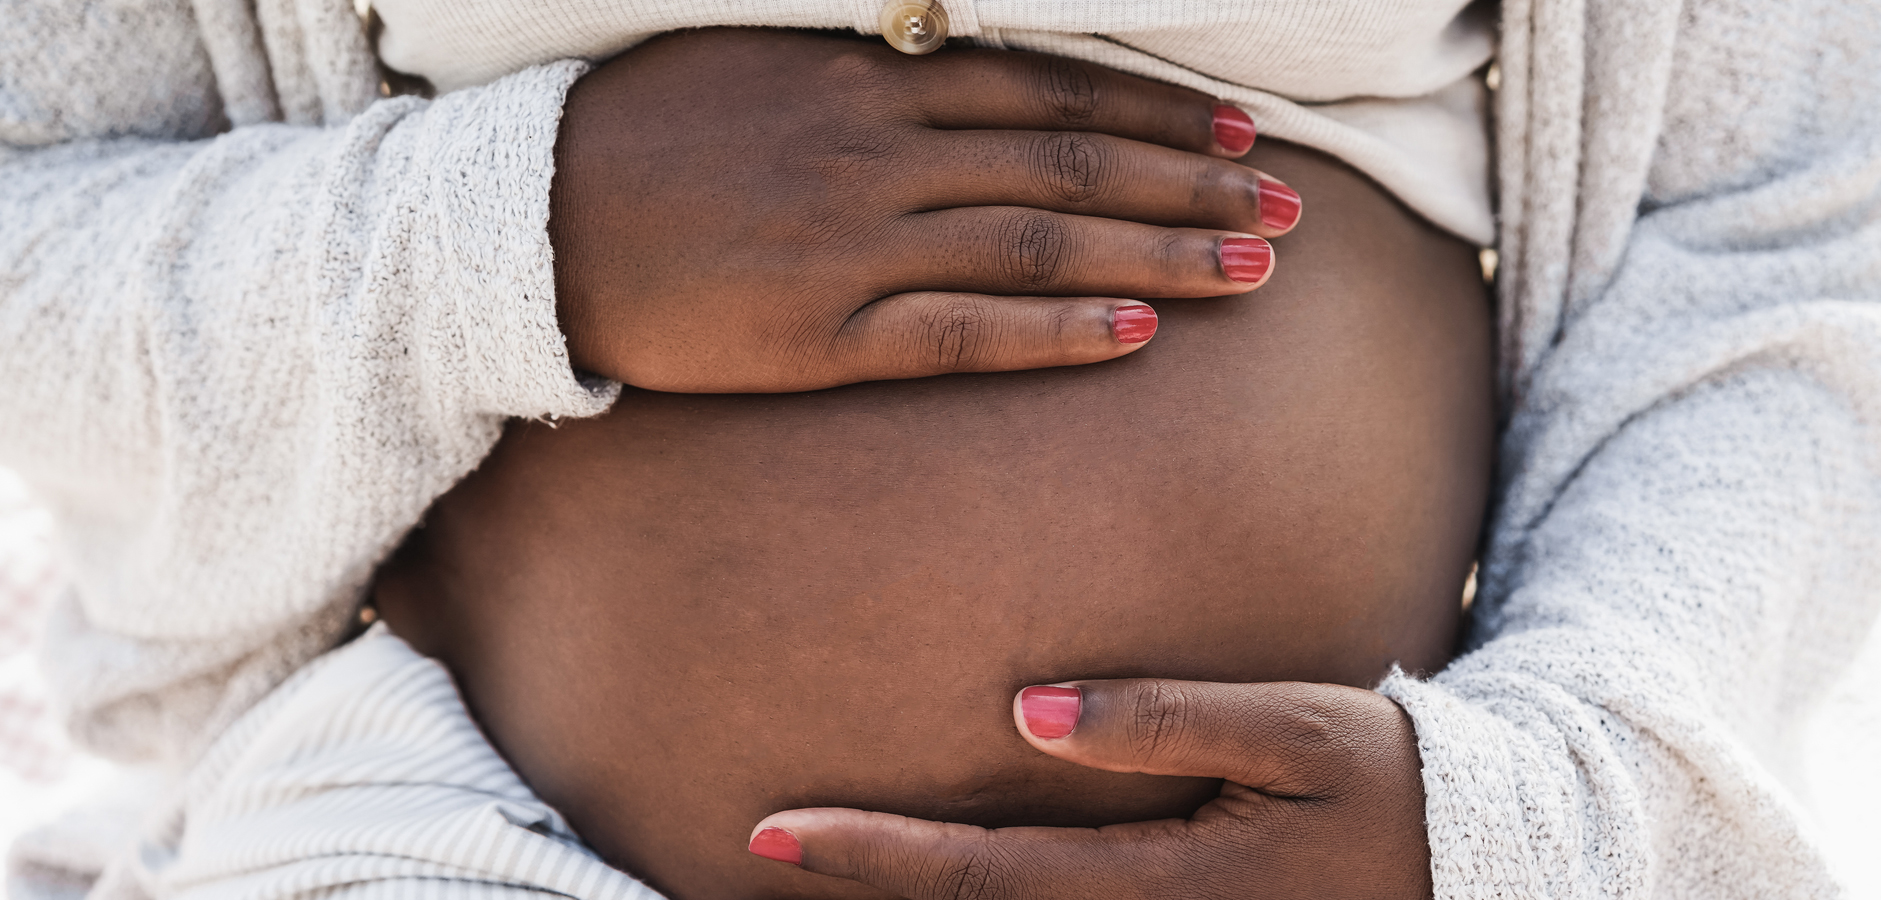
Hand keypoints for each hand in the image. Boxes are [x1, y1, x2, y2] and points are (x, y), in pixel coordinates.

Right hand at [551, 29, 1301, 391]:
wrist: (531, 222)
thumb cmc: (645, 133)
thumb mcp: (762, 61)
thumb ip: (871, 68)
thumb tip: (957, 62)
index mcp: (872, 81)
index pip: (1053, 92)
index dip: (1159, 112)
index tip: (1244, 132)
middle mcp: (884, 153)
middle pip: (1075, 163)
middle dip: (1195, 183)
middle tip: (1290, 207)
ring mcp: (860, 246)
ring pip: (1043, 242)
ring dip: (1161, 251)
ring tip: (1256, 267)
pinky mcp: (827, 334)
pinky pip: (967, 333)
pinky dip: (1057, 328)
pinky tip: (1136, 330)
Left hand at [748, 679, 1429, 899]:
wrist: (1482, 866)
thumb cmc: (1391, 784)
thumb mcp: (1299, 734)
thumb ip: (1164, 723)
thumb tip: (1025, 711)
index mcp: (1167, 886)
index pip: (986, 881)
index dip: (875, 858)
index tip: (770, 829)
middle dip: (859, 898)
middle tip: (743, 849)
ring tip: (811, 867)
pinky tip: (929, 885)